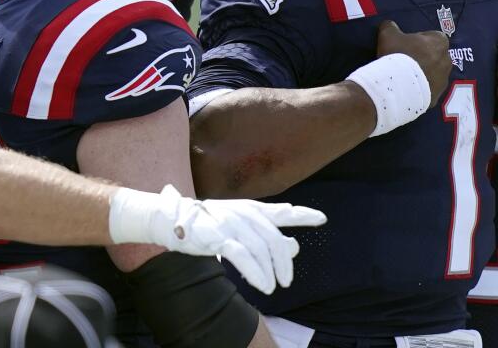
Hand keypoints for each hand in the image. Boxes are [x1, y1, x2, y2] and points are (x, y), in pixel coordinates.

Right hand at [150, 185, 325, 294]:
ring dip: (270, 272)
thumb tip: (294, 246)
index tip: (322, 218)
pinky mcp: (218, 236)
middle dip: (284, 262)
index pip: (283, 212)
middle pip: (273, 238)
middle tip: (287, 281)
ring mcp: (231, 223)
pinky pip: (242, 255)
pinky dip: (255, 272)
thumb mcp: (242, 227)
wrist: (174, 219)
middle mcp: (245, 213)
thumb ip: (268, 235)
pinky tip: (262, 284)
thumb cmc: (210, 225)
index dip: (303, 215)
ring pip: (260, 249)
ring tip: (273, 287)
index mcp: (252, 209)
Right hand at [376, 20, 450, 105]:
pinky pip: (429, 89)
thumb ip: (390, 27)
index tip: (407, 45)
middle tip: (406, 61)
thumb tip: (389, 25)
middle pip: (435, 56)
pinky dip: (421, 88)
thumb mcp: (388, 34)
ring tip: (406, 77)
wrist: (399, 87)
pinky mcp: (437, 96)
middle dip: (424, 57)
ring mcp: (444, 80)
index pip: (432, 37)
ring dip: (424, 73)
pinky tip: (407, 88)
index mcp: (440, 42)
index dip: (419, 40)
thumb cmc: (398, 54)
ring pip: (434, 74)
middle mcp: (447, 60)